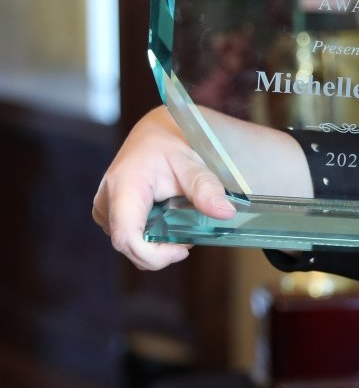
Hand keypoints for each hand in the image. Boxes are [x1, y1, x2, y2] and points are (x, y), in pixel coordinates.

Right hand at [92, 107, 234, 269]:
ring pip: (129, 245)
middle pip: (129, 246)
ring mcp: (105, 210)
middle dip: (161, 250)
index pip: (127, 237)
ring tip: (179, 220)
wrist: (154, 133)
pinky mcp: (108, 214)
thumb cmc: (171, 144)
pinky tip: (166, 221)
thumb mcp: (193, 161)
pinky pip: (129, 237)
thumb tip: (226, 213)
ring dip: (156, 244)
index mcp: (124, 186)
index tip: (183, 249)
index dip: (153, 254)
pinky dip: (150, 237)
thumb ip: (206, 187)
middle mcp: (106, 202)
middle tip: (189, 235)